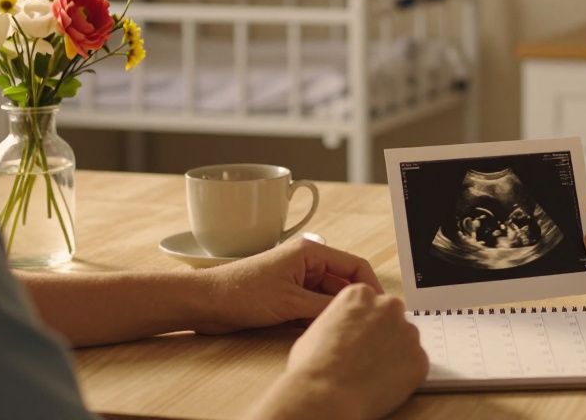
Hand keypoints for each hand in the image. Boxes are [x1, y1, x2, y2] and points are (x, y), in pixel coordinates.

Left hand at [197, 237, 383, 333]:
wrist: (205, 303)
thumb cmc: (240, 292)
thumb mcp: (290, 302)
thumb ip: (325, 307)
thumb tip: (354, 311)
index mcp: (310, 252)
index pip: (354, 265)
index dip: (370, 285)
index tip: (380, 306)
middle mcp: (306, 263)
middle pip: (343, 282)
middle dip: (353, 302)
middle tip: (364, 324)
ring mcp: (297, 280)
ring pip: (328, 296)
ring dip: (334, 312)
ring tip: (344, 330)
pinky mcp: (287, 296)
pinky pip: (313, 306)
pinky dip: (319, 318)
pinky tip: (322, 331)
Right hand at [250, 285, 427, 419]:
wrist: (324, 394)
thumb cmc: (313, 365)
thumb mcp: (320, 327)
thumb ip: (344, 321)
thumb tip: (350, 330)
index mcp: (361, 295)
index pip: (373, 303)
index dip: (366, 323)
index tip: (361, 336)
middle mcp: (389, 306)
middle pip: (393, 317)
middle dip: (384, 334)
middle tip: (368, 356)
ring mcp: (408, 332)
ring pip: (406, 340)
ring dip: (395, 354)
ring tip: (373, 373)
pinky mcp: (420, 358)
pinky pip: (415, 364)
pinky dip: (404, 375)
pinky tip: (383, 384)